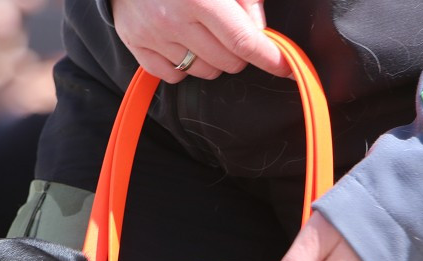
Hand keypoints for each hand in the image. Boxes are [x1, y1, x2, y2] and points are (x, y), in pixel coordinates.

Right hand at [110, 0, 289, 82]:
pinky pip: (174, 77)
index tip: (284, 67)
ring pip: (204, 72)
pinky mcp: (137, 46)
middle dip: (238, 52)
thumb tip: (259, 31)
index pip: (243, 41)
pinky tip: (182, 42)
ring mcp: (154, 36)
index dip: (269, 57)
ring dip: (213, 59)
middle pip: (228, 62)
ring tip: (203, 32)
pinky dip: (183, 66)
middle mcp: (175, 21)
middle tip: (230, 30)